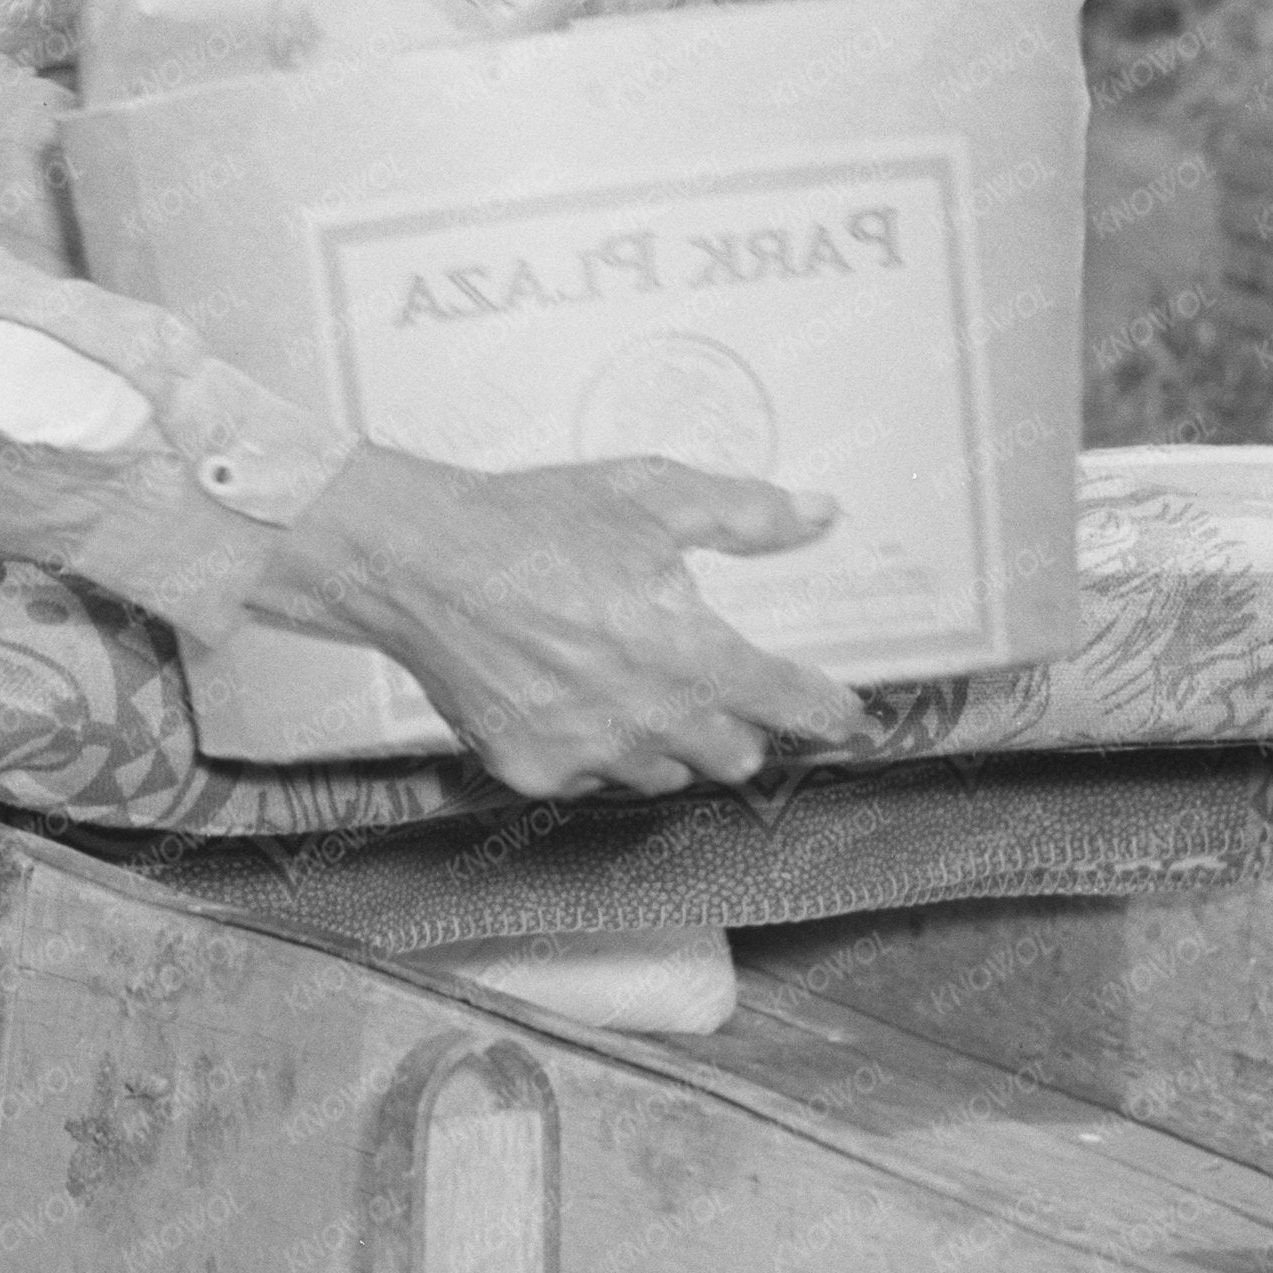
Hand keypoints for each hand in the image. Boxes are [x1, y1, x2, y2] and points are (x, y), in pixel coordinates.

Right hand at [249, 443, 865, 799]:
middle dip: (738, 726)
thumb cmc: (536, 522)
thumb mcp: (651, 494)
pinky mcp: (533, 770)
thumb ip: (746, 515)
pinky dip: (594, 748)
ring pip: (662, 773)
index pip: (787, 702)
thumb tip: (820, 515)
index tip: (850, 719)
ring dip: (667, 741)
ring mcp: (588, 754)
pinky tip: (570, 697)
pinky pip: (590, 777)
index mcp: (688, 653)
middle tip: (717, 686)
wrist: (422, 561)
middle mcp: (647, 718)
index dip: (828, 712)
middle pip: (734, 757)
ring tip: (634, 686)